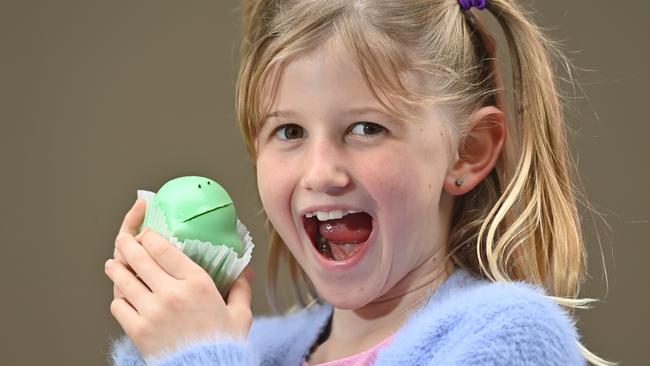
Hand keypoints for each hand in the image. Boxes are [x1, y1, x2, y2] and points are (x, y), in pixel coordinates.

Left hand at [105, 200, 253, 358]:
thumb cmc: (223, 345)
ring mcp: (152, 312)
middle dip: (127, 245)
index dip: (149, 236)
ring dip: (115, 268)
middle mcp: (172, 293)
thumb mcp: (240, 314)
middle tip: (123, 240)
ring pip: (124, 280)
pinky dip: (118, 298)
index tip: (146, 233)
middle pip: (140, 258)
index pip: (163, 249)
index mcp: (197, 283)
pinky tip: (121, 295)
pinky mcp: (138, 331)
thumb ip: (241, 288)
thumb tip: (245, 270)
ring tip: (113, 264)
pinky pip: (118, 306)